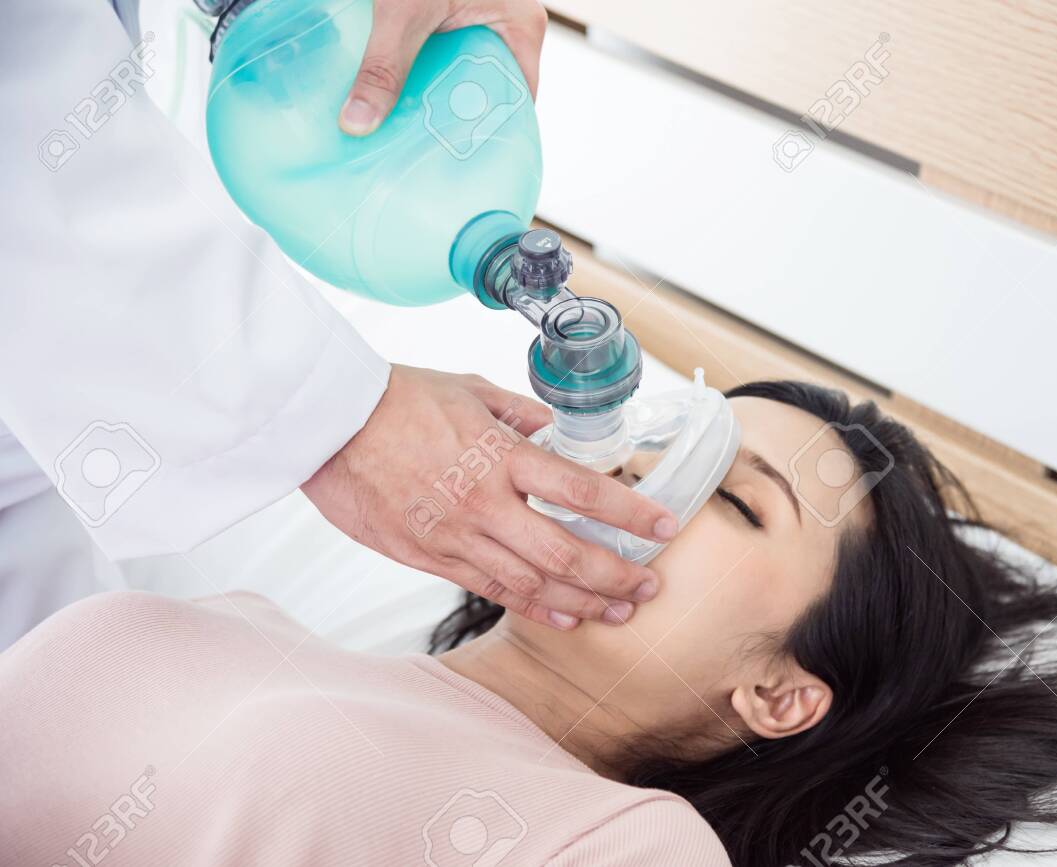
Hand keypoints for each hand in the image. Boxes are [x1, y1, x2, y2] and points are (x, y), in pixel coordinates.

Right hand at [302, 366, 677, 628]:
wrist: (327, 425)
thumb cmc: (397, 400)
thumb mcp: (470, 390)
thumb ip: (521, 413)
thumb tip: (557, 428)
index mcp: (501, 455)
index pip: (582, 491)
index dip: (630, 513)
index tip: (664, 526)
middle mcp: (485, 502)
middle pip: (566, 552)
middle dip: (616, 573)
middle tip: (649, 584)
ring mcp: (456, 536)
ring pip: (533, 583)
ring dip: (583, 601)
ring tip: (619, 609)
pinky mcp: (429, 558)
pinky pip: (491, 591)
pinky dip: (532, 608)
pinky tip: (564, 617)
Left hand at [338, 0, 546, 135]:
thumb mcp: (406, 9)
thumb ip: (384, 65)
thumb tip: (358, 123)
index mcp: (520, 28)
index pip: (518, 102)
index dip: (492, 136)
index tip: (462, 165)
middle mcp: (506, 24)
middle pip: (484, 89)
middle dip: (453, 120)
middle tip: (422, 155)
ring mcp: (479, 15)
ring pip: (458, 70)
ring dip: (430, 94)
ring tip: (401, 132)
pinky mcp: (449, 9)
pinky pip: (438, 48)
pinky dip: (416, 67)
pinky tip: (388, 89)